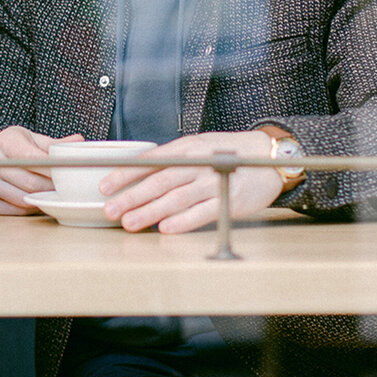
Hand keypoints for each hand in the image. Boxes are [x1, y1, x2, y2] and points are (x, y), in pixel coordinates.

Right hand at [0, 127, 83, 213]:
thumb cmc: (17, 146)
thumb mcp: (34, 139)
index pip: (32, 158)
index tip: (67, 174)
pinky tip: (38, 202)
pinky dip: (30, 209)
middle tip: (66, 189)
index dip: (52, 169)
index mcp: (5, 141)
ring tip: (54, 196)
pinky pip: (14, 210)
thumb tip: (78, 141)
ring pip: (23, 198)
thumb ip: (55, 144)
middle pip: (30, 182)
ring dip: (42, 200)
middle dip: (52, 188)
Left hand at [99, 130, 285, 233]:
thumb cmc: (230, 153)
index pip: (150, 161)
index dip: (126, 174)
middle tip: (110, 210)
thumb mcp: (199, 148)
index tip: (105, 186)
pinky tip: (165, 228)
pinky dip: (182, 221)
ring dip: (150, 212)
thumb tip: (139, 176)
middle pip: (159, 181)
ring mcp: (214, 181)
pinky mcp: (229, 200)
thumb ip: (173, 161)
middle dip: (131, 196)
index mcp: (188, 148)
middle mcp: (199, 163)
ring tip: (129, 223)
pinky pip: (201, 212)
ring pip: (176, 198)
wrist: (271, 158)